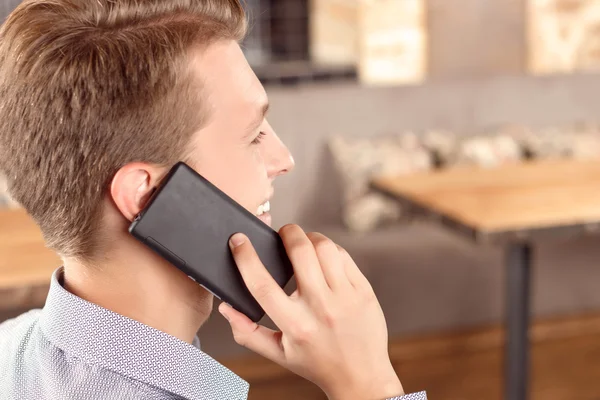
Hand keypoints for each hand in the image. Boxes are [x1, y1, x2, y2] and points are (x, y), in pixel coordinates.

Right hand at [218, 224, 403, 399]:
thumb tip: (226, 307)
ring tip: (304, 243)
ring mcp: (346, 297)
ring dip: (310, 238)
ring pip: (324, 247)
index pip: (262, 284)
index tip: (238, 240)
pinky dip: (330, 249)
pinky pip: (344, 256)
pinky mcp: (363, 291)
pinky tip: (324, 256)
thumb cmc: (316, 363)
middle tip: (283, 233)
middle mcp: (321, 308)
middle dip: (287, 232)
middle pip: (299, 252)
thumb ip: (247, 332)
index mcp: (295, 325)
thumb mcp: (278, 353)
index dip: (246, 257)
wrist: (361, 377)